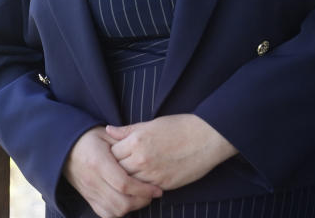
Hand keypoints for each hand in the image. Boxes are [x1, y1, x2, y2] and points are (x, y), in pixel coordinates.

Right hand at [62, 126, 162, 217]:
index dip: (143, 189)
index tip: (157, 189)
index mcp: (98, 162)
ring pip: (115, 211)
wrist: (65, 148)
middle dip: (142, 201)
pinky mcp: (88, 199)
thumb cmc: (88, 138)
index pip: (124, 184)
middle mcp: (93, 180)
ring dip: (133, 207)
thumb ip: (123, 141)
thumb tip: (143, 147)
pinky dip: (120, 212)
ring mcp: (89, 192)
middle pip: (121, 202)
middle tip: (153, 193)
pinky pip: (106, 214)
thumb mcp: (105, 134)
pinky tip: (128, 201)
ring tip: (143, 197)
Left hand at [106, 114, 237, 189]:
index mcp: (137, 141)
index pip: (111, 154)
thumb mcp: (151, 124)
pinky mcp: (164, 185)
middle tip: (117, 168)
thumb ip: (127, 130)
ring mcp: (153, 174)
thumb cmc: (180, 127)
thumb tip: (108, 130)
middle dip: (116, 169)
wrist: (206, 137)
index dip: (111, 155)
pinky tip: (143, 182)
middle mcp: (142, 159)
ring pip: (130, 183)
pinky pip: (145, 190)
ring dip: (128, 180)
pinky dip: (142, 187)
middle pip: (117, 171)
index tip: (113, 155)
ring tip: (129, 175)